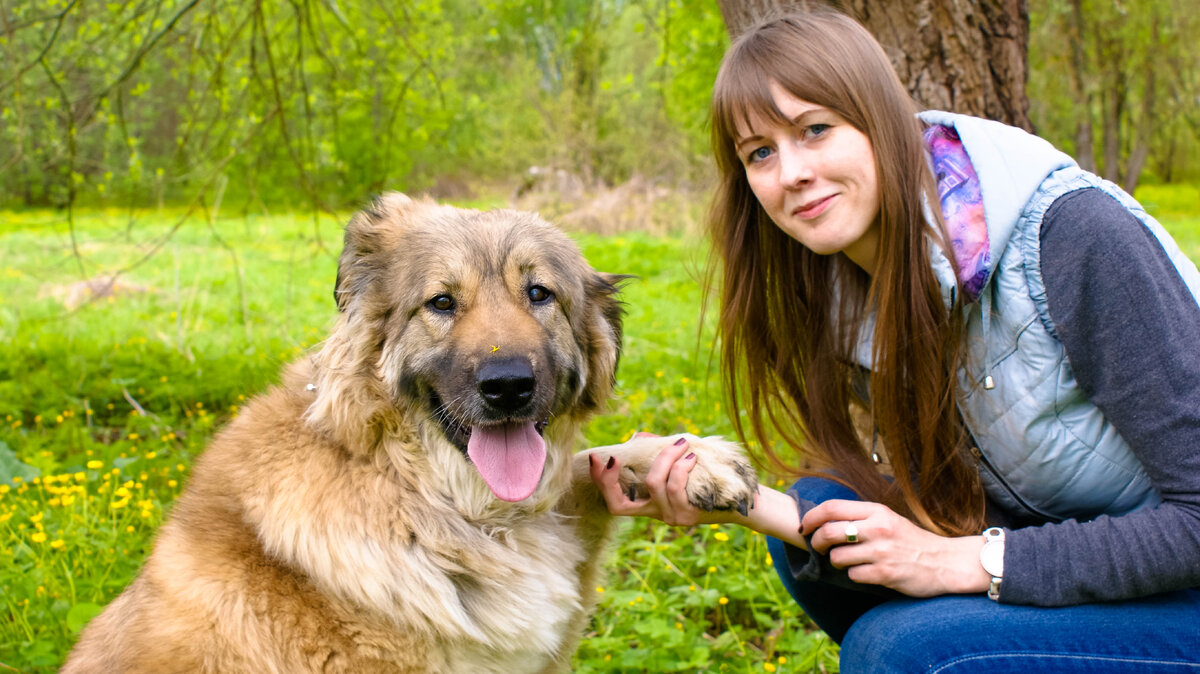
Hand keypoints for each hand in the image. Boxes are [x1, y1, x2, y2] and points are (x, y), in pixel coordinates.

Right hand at [589, 432, 719, 525]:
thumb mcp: (680, 467)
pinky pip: (675, 487)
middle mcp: (656, 514)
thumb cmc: (708, 479)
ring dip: (665, 457)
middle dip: (609, 481)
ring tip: (680, 443)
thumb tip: (637, 438)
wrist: (744, 501)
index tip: (597, 458)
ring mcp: (670, 517)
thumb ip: (658, 455)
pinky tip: (690, 456)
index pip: (614, 502)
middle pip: (617, 506)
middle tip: (612, 457)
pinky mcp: (688, 516)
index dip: (601, 483)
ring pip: (653, 483)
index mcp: (649, 504)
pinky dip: (680, 467)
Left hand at [802, 500, 989, 596]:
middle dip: (815, 542)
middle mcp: (878, 528)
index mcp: (877, 511)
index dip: (811, 517)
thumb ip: (860, 517)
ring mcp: (881, 552)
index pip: (831, 507)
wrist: (945, 562)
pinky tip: (865, 572)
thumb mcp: (887, 519)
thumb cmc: (910, 541)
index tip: (804, 527)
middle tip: (817, 547)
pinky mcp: (885, 574)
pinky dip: (854, 575)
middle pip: (828, 532)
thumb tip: (822, 521)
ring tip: (848, 561)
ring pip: (837, 556)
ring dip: (836, 561)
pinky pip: (853, 575)